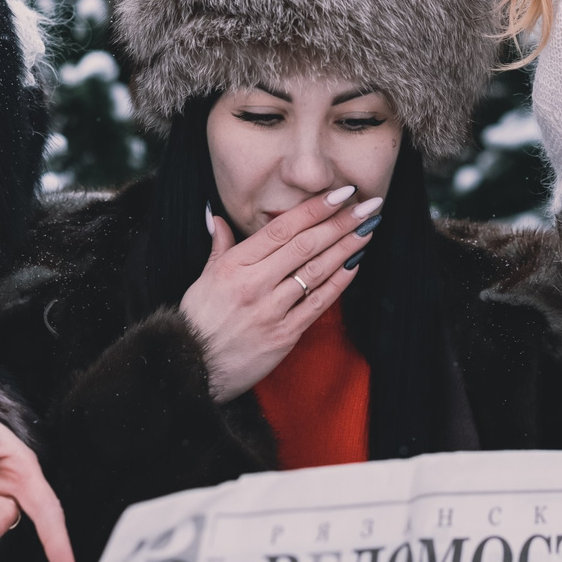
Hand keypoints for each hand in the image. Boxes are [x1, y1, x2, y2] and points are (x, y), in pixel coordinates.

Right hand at [179, 185, 380, 400]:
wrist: (193, 367)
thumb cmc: (198, 320)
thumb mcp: (203, 277)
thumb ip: (219, 245)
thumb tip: (216, 216)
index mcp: (234, 265)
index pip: (281, 229)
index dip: (314, 209)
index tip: (341, 194)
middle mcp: (253, 285)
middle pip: (305, 246)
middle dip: (340, 223)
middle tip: (367, 206)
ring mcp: (271, 311)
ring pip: (315, 272)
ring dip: (346, 248)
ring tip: (368, 229)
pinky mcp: (284, 336)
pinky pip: (317, 304)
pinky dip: (339, 283)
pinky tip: (355, 264)